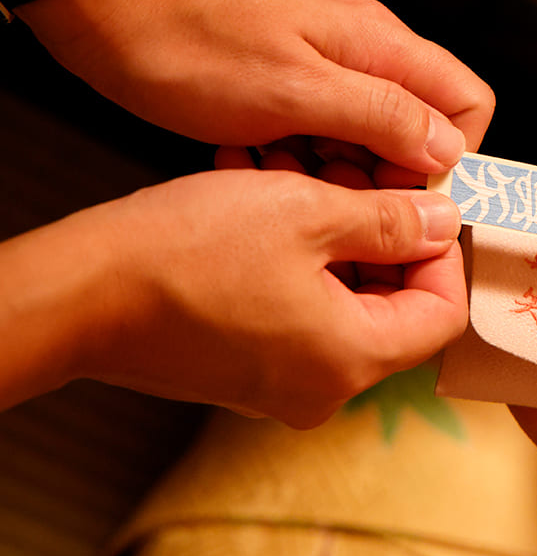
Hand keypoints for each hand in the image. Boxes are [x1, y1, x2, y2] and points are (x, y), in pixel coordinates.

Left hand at [17, 0, 494, 173]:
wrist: (107, 4)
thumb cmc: (188, 43)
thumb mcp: (292, 93)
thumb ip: (381, 117)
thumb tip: (448, 148)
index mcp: (380, 44)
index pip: (468, 102)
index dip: (451, 158)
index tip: (405, 196)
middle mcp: (365, 47)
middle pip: (422, 123)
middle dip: (389, 171)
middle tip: (332, 197)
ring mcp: (328, 57)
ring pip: (372, 131)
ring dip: (341, 167)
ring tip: (286, 178)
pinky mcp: (292, 71)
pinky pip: (326, 125)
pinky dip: (305, 153)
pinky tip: (264, 160)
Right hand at [67, 168, 465, 427]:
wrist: (75, 296)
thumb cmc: (184, 255)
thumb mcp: (307, 214)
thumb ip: (391, 220)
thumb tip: (443, 221)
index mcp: (352, 361)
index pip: (442, 313)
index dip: (441, 251)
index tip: (422, 201)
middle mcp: (323, 387)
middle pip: (392, 303)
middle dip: (379, 228)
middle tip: (352, 170)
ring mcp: (280, 383)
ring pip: (340, 295)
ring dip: (330, 228)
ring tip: (296, 168)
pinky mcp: (243, 367)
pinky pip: (295, 305)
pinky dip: (293, 250)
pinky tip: (263, 192)